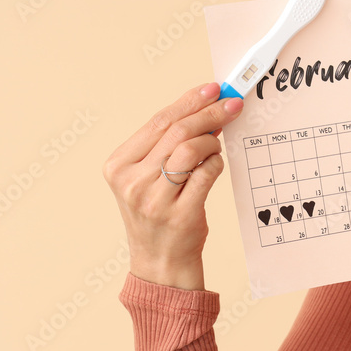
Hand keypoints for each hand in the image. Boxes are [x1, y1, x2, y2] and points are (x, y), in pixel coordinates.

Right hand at [102, 82, 243, 290]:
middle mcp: (131, 181)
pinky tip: (215, 165)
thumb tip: (205, 110)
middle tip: (232, 104)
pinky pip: (206, 174)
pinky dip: (216, 164)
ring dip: (212, 142)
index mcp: (118, 166)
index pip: (158, 122)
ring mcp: (154, 199)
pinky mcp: (180, 214)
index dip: (189, 101)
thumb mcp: (149, 177)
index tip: (213, 88)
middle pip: (176, 131)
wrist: (159, 262)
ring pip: (191, 149)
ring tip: (217, 146)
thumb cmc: (158, 214)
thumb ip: (169, 145)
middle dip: (209, 112)